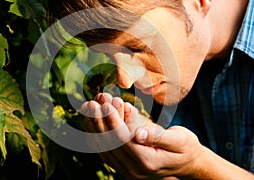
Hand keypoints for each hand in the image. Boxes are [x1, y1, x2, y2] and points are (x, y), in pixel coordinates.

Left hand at [81, 93, 203, 178]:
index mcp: (149, 162)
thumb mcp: (180, 140)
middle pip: (110, 144)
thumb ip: (159, 137)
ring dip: (94, 126)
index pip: (125, 140)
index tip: (107, 104)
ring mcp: (127, 170)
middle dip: (100, 121)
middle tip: (93, 102)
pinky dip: (95, 134)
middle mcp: (134, 170)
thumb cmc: (185, 148)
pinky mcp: (123, 166)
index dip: (115, 121)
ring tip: (88, 107)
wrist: (186, 164)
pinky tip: (90, 119)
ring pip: (103, 148)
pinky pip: (104, 150)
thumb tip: (139, 133)